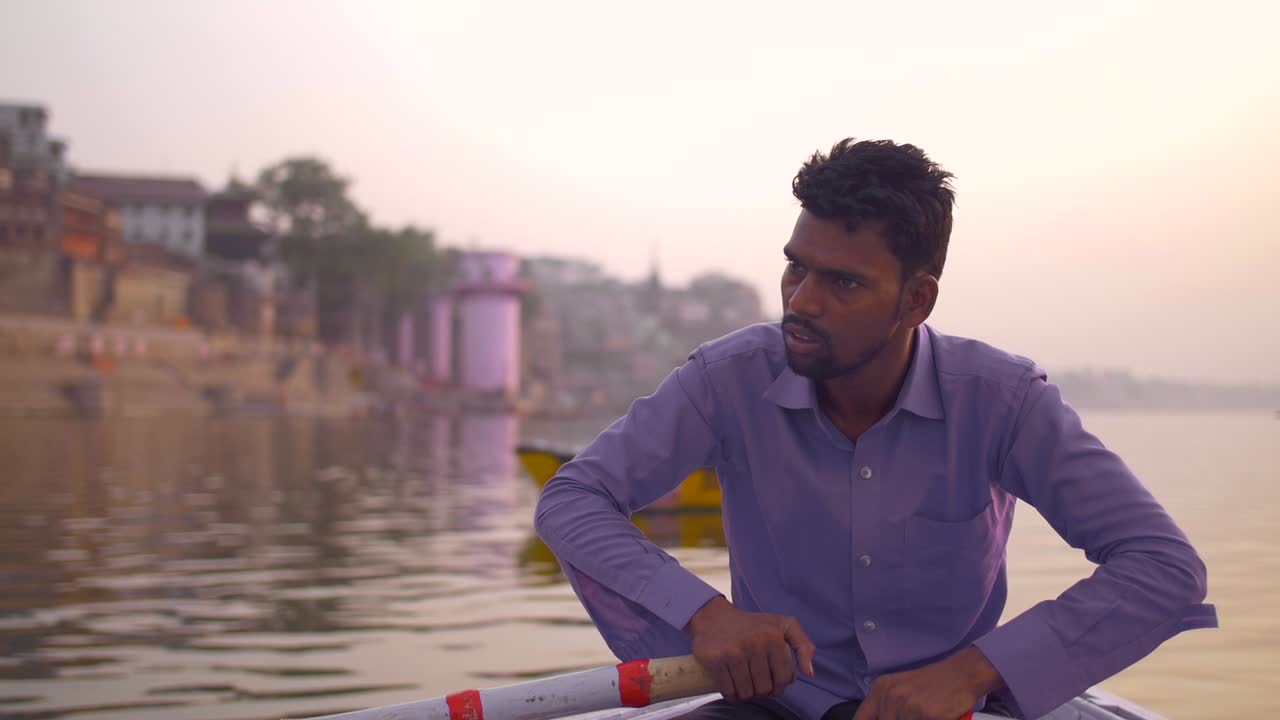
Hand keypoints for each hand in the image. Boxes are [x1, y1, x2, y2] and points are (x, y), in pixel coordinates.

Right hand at [686, 596, 815, 700]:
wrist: (714, 617)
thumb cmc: (752, 625)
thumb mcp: (783, 625)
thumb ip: (803, 644)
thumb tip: (809, 673)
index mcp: (773, 637)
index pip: (784, 678)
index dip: (779, 685)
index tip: (771, 680)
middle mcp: (754, 643)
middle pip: (765, 688)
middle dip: (761, 691)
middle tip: (755, 681)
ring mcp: (733, 652)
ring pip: (747, 692)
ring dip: (746, 694)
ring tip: (744, 684)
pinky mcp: (715, 660)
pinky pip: (728, 690)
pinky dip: (731, 694)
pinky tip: (731, 686)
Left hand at [852, 647, 1002, 719]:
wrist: (962, 673)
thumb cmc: (933, 685)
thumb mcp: (902, 690)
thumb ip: (886, 709)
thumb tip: (879, 719)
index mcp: (880, 689)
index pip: (861, 719)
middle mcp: (890, 695)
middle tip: (914, 716)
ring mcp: (908, 704)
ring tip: (924, 715)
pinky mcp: (926, 713)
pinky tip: (935, 716)